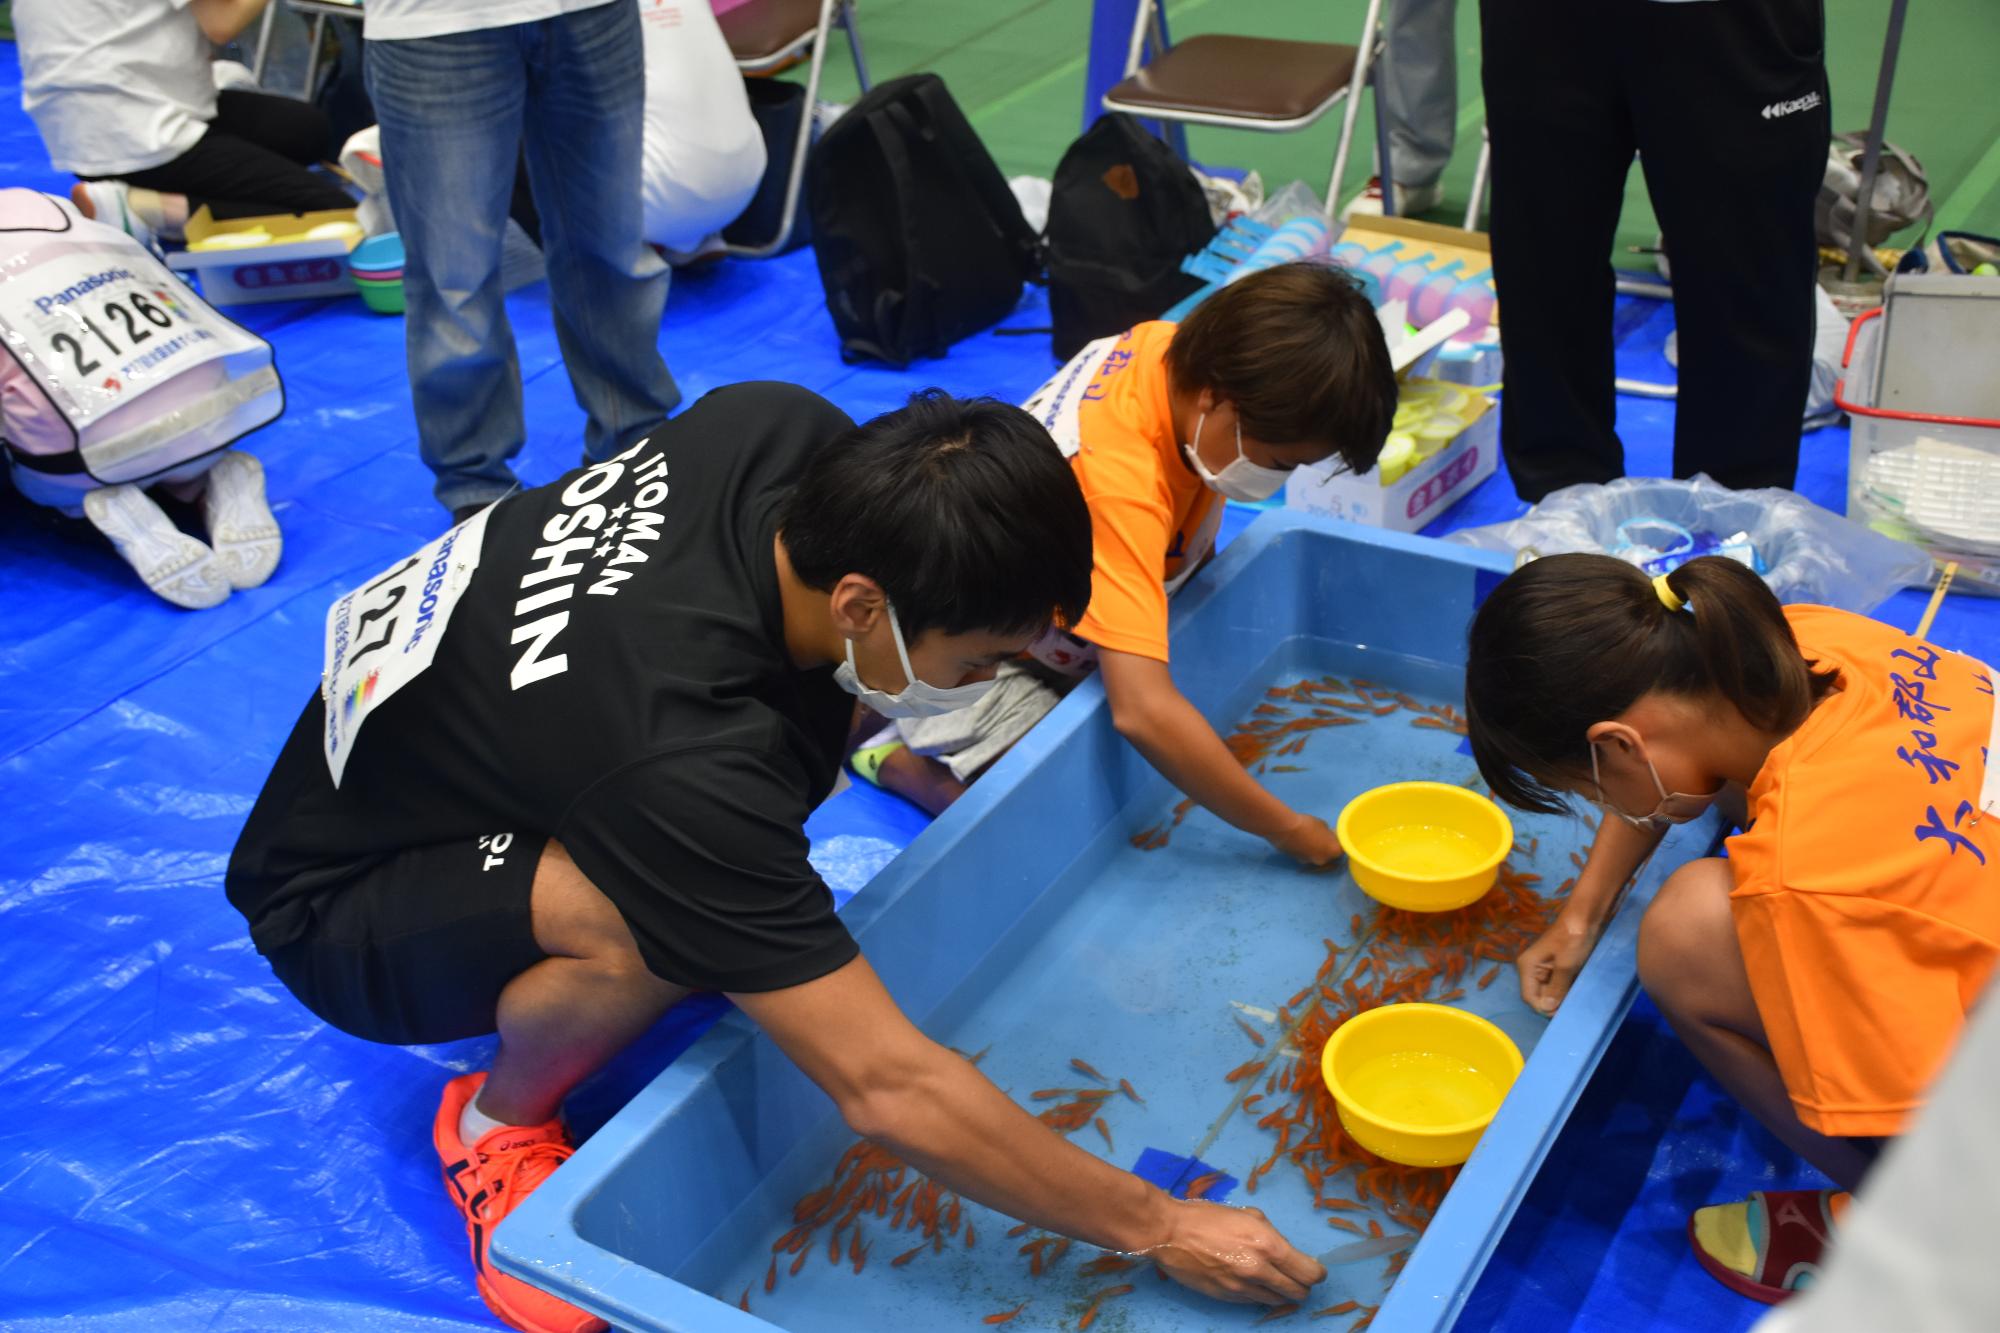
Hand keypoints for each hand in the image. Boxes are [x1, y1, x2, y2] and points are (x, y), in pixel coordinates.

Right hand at [1149, 1198, 1324, 1304]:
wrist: (1169, 1232)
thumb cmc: (1208, 1217)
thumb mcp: (1248, 1215)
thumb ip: (1272, 1235)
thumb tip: (1286, 1251)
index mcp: (1268, 1244)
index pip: (1310, 1273)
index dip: (1317, 1273)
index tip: (1314, 1270)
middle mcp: (1259, 1269)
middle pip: (1298, 1292)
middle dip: (1302, 1286)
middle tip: (1296, 1277)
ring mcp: (1242, 1287)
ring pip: (1278, 1301)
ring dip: (1281, 1292)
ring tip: (1272, 1279)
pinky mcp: (1227, 1297)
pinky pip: (1255, 1302)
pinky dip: (1260, 1295)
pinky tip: (1252, 1282)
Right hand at [1270, 813, 1342, 867]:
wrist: (1286, 829)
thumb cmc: (1307, 824)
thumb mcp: (1323, 825)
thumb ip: (1328, 834)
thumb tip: (1327, 837)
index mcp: (1334, 851)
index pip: (1342, 851)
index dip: (1339, 844)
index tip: (1336, 838)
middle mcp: (1324, 861)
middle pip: (1330, 857)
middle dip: (1328, 849)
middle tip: (1325, 839)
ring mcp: (1311, 862)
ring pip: (1318, 857)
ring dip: (1317, 851)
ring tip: (1311, 839)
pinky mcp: (1299, 861)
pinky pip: (1307, 857)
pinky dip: (1307, 851)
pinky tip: (1302, 842)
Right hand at [1518, 912, 1600, 1014]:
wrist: (1586, 917)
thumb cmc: (1573, 939)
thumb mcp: (1565, 966)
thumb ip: (1556, 989)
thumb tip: (1547, 1009)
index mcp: (1528, 967)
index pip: (1530, 997)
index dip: (1544, 1008)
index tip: (1562, 1012)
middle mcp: (1533, 969)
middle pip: (1539, 995)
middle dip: (1554, 1003)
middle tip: (1572, 1007)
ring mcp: (1545, 968)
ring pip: (1550, 991)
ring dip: (1562, 997)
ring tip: (1576, 1000)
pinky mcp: (1558, 966)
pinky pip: (1559, 984)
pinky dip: (1567, 989)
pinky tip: (1578, 992)